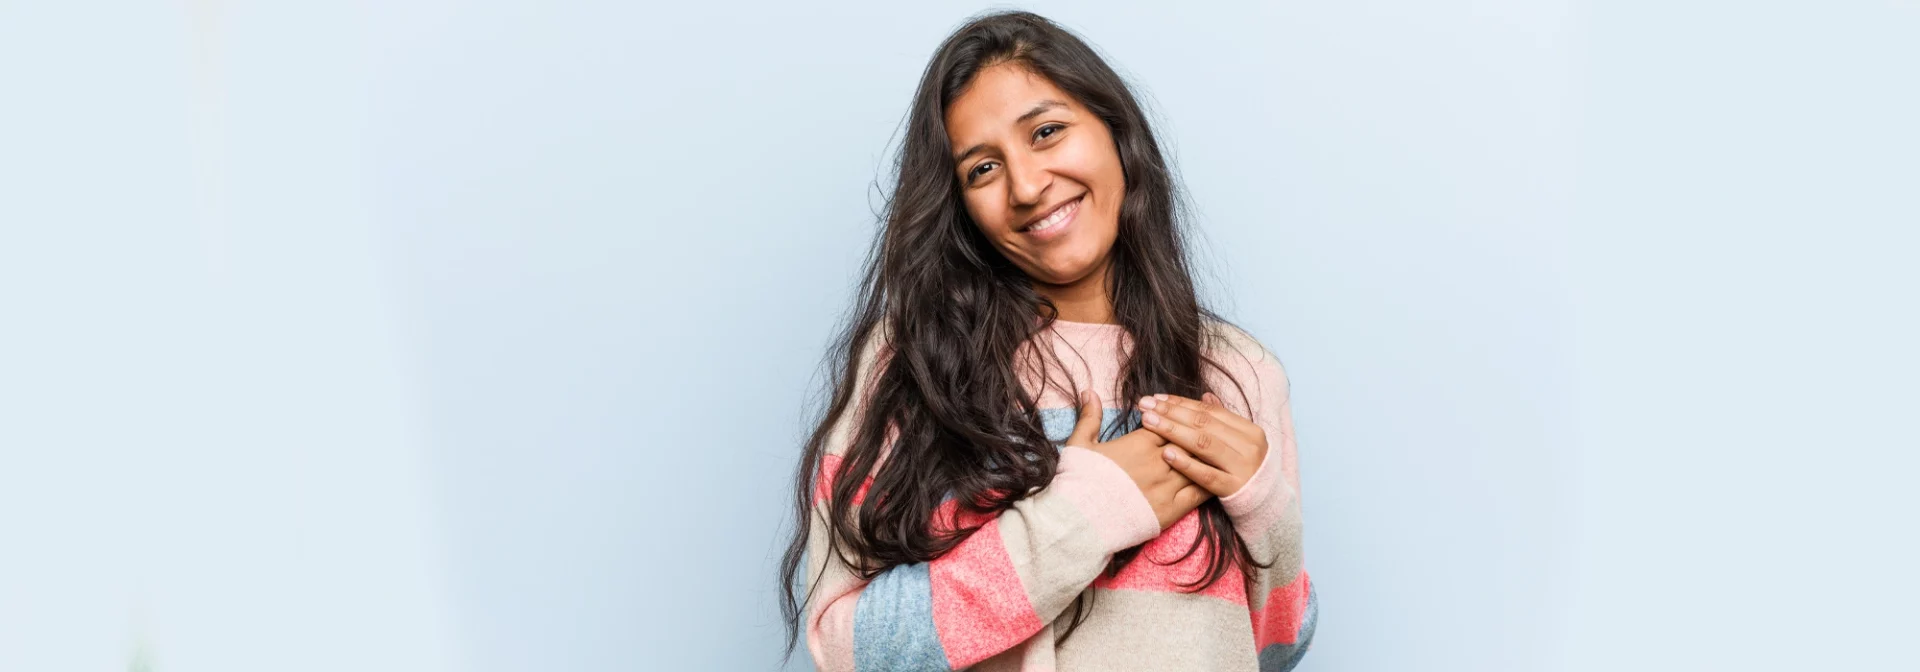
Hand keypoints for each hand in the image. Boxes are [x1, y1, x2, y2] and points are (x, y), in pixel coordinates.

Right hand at [1066, 390, 1210, 529]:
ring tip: (1219, 450)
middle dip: (1196, 433)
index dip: (1173, 418)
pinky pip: (1199, 492)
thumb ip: (1090, 417)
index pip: (1167, 423)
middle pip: (1188, 441)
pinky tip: (1218, 476)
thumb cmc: (1077, 482)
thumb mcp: (1079, 445)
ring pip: (1197, 463)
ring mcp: (1167, 486)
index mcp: (1139, 443)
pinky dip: (1210, 481)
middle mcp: (1158, 461)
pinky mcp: (1172, 509)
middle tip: (1208, 429)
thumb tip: (1090, 391)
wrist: (1080, 523)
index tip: (1177, 416)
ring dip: (1207, 456)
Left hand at [1138, 392, 1268, 497]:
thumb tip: (1205, 396)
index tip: (1157, 397)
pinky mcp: (1234, 489)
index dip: (1182, 403)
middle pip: (1204, 424)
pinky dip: (1186, 463)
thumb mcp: (1241, 442)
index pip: (1210, 412)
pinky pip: (1207, 475)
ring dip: (1173, 431)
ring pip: (1204, 444)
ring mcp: (1243, 468)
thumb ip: (1223, 420)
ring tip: (1149, 422)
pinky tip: (1166, 453)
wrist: (1266, 506)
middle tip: (1145, 405)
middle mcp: (1249, 446)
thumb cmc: (1247, 471)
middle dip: (1171, 412)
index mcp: (1249, 430)